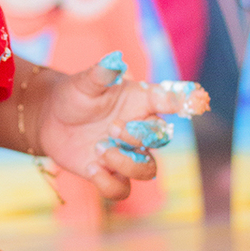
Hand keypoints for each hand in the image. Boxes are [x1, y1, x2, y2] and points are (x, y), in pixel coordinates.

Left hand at [33, 61, 207, 203]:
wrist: (50, 118)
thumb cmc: (75, 95)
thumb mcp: (85, 82)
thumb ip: (101, 73)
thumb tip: (115, 60)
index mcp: (141, 102)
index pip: (169, 101)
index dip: (184, 101)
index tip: (199, 101)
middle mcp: (139, 129)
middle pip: (161, 139)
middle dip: (139, 135)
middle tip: (111, 127)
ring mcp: (127, 153)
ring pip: (148, 170)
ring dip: (127, 163)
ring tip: (99, 149)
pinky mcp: (110, 173)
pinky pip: (122, 190)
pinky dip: (108, 184)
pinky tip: (91, 168)